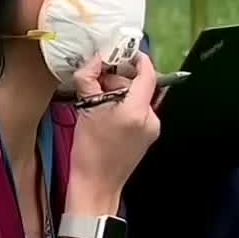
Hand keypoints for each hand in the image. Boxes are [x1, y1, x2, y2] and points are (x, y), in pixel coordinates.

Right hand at [66, 54, 160, 214]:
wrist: (96, 185)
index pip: (148, 74)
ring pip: (139, 98)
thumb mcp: (86, 108)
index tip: (125, 52)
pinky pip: (138, 111)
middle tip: (99, 78)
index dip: (138, 59)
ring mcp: (152, 129)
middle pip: (141, 85)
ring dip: (121, 92)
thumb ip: (91, 79)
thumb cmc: (89, 151)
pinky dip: (125, 106)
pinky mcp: (148, 137)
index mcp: (137, 110)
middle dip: (120, 78)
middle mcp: (151, 118)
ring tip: (99, 98)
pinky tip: (107, 112)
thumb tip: (95, 60)